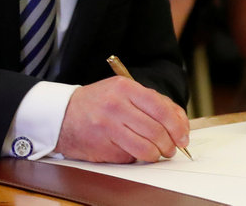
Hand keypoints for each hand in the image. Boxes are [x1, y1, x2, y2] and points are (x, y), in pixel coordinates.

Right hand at [54, 76, 189, 162]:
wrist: (62, 115)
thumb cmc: (98, 103)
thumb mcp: (123, 91)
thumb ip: (152, 102)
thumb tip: (180, 122)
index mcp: (125, 88)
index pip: (161, 108)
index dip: (177, 126)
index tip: (183, 136)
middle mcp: (116, 105)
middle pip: (156, 131)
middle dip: (169, 144)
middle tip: (171, 148)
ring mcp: (107, 127)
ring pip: (146, 148)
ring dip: (156, 155)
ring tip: (156, 153)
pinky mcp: (102, 146)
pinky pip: (130, 157)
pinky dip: (136, 158)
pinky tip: (133, 151)